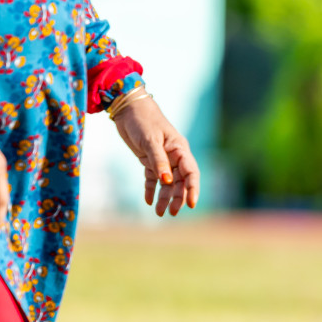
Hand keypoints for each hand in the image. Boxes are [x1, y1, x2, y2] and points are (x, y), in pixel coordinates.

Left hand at [112, 94, 199, 215]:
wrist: (128, 108)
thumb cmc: (143, 120)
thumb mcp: (150, 140)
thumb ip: (159, 161)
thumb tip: (167, 181)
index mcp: (180, 150)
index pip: (191, 173)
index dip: (193, 189)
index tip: (192, 204)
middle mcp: (174, 156)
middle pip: (180, 182)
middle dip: (177, 198)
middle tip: (171, 213)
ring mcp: (162, 159)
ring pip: (166, 183)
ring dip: (164, 197)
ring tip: (158, 213)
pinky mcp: (149, 160)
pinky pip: (152, 178)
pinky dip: (150, 189)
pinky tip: (147, 201)